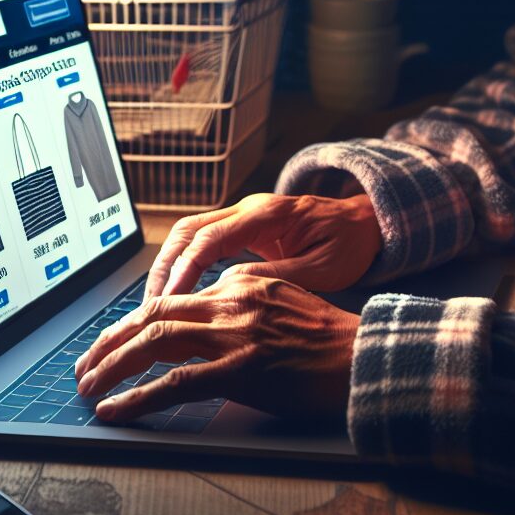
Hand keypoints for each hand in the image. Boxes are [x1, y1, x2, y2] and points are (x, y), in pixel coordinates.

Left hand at [74, 272, 358, 422]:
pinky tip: (116, 409)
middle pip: (154, 313)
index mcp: (241, 281)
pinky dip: (138, 397)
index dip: (136, 322)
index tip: (116, 342)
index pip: (175, 298)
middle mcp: (232, 300)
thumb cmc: (327, 337)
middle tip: (85, 364)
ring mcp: (235, 334)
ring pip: (155, 342)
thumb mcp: (282, 299)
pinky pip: (175, 384)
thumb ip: (243, 301)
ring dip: (113, 365)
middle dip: (111, 339)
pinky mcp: (240, 370)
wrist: (361, 356)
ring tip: (88, 386)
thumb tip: (206, 320)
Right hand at [144, 192, 382, 298]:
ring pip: (189, 232)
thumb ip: (277, 277)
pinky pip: (202, 240)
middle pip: (188, 229)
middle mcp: (249, 208)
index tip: (168, 301)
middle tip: (150, 306)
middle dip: (165, 266)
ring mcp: (244, 215)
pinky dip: (184, 263)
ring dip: (169, 264)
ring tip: (156, 303)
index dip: (184, 270)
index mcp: (267, 215)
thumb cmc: (347, 244)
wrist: (364, 222)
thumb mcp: (321, 268)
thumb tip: (231, 292)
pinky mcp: (243, 226)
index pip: (210, 238)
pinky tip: (177, 293)